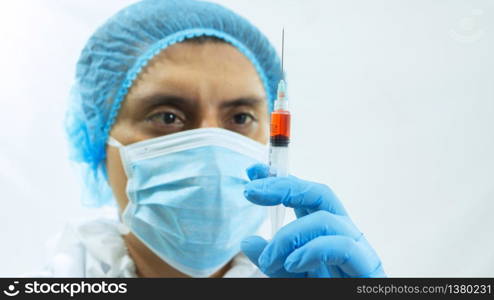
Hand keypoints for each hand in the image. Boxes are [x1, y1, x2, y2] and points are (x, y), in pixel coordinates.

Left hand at [240, 164, 384, 277]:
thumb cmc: (324, 293)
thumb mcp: (289, 276)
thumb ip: (273, 260)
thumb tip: (248, 240)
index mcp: (324, 233)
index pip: (304, 197)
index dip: (280, 180)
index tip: (252, 172)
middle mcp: (342, 234)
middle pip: (320, 194)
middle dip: (284, 186)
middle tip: (251, 191)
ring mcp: (358, 249)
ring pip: (326, 219)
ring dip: (289, 236)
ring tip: (269, 259)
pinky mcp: (368, 267)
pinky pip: (342, 246)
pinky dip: (313, 250)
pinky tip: (292, 263)